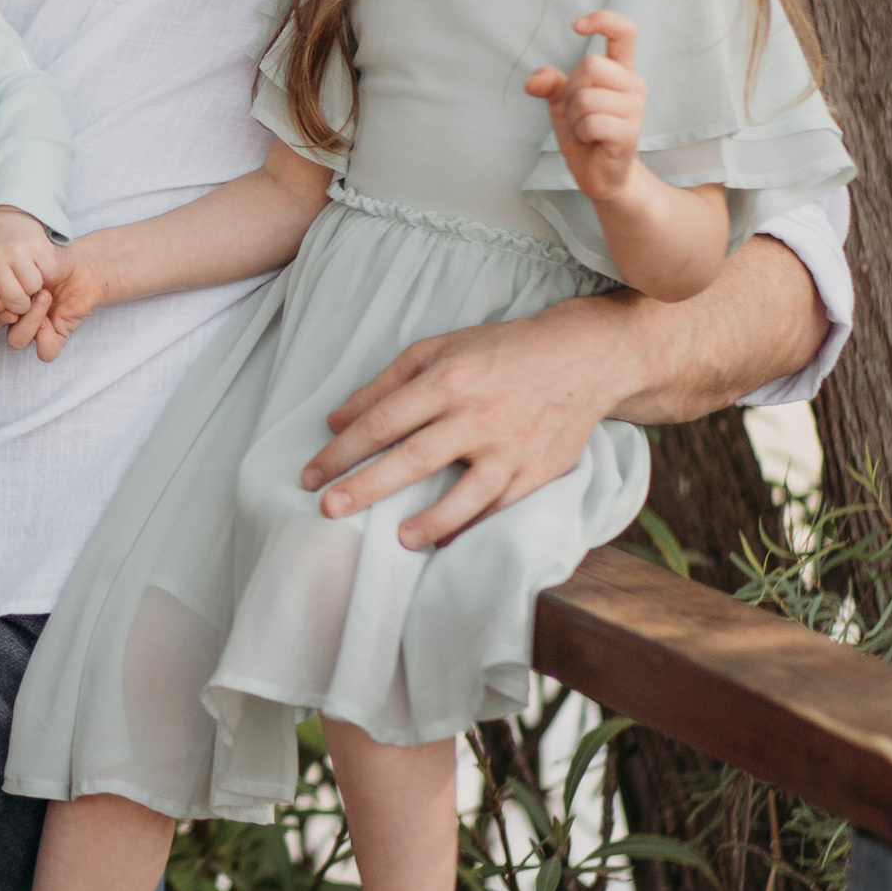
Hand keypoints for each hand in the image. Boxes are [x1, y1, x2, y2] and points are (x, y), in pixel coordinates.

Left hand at [0, 207, 54, 324]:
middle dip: (19, 302)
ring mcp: (18, 250)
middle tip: (18, 289)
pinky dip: (46, 272)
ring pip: (32, 289)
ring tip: (26, 273)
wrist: (10, 218)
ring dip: (33, 286)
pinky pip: (48, 274)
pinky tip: (37, 263)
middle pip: (13, 301)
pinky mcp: (39, 246)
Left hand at [298, 295, 632, 547]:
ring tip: (396, 539)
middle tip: (329, 509)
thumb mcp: (436, 350)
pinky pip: (501, 505)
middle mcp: (478, 414)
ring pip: (465, 492)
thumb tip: (336, 421)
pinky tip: (444, 540)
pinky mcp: (538, 470)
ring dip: (428, 519)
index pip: (382, 422)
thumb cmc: (498, 352)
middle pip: (413, 457)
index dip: (341, 451)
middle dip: (366, 486)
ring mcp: (511, 445)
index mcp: (447, 380)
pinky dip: (471, 525)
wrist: (581, 357)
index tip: (310, 476)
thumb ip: (384, 386)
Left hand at [525, 12, 646, 206]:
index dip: (602, 21)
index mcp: (621, 71)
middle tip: (578, 112)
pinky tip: (590, 140)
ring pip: (586, 97)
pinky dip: (581, 133)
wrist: (600, 174)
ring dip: (574, 116)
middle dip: (571, 90)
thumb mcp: (562, 103)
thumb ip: (550, 84)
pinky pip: (591, 122)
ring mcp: (635, 110)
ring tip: (585, 129)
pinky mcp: (629, 134)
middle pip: (591, 65)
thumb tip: (534, 81)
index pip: (624, 32)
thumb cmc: (584, 132)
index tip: (576, 26)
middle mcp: (633, 85)